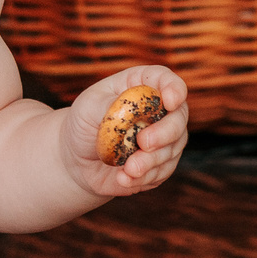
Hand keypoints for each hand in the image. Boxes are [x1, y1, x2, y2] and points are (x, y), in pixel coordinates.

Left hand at [62, 66, 189, 197]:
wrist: (77, 159)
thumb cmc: (83, 124)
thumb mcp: (88, 108)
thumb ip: (109, 105)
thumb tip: (130, 110)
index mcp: (141, 85)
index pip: (166, 79)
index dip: (174, 88)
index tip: (170, 102)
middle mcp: (159, 110)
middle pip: (179, 116)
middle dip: (166, 132)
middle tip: (144, 143)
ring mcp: (164, 137)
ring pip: (173, 147)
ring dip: (151, 160)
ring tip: (128, 169)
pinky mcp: (161, 164)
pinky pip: (163, 171)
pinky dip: (145, 177)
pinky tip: (123, 178)